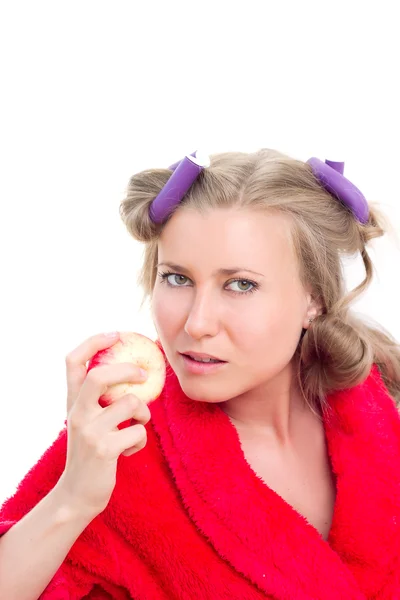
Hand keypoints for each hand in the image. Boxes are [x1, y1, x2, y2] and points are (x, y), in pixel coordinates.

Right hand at [57, 332, 149, 518]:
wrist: (77, 494)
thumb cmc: (91, 452)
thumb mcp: (87, 421)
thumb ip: (100, 399)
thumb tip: (134, 371)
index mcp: (72, 401)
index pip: (72, 360)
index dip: (93, 341)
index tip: (116, 334)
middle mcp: (76, 412)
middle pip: (99, 375)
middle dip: (127, 369)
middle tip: (144, 373)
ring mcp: (89, 430)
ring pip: (130, 403)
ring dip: (143, 414)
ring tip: (138, 424)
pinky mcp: (105, 449)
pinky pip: (139, 431)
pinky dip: (141, 440)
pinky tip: (131, 449)